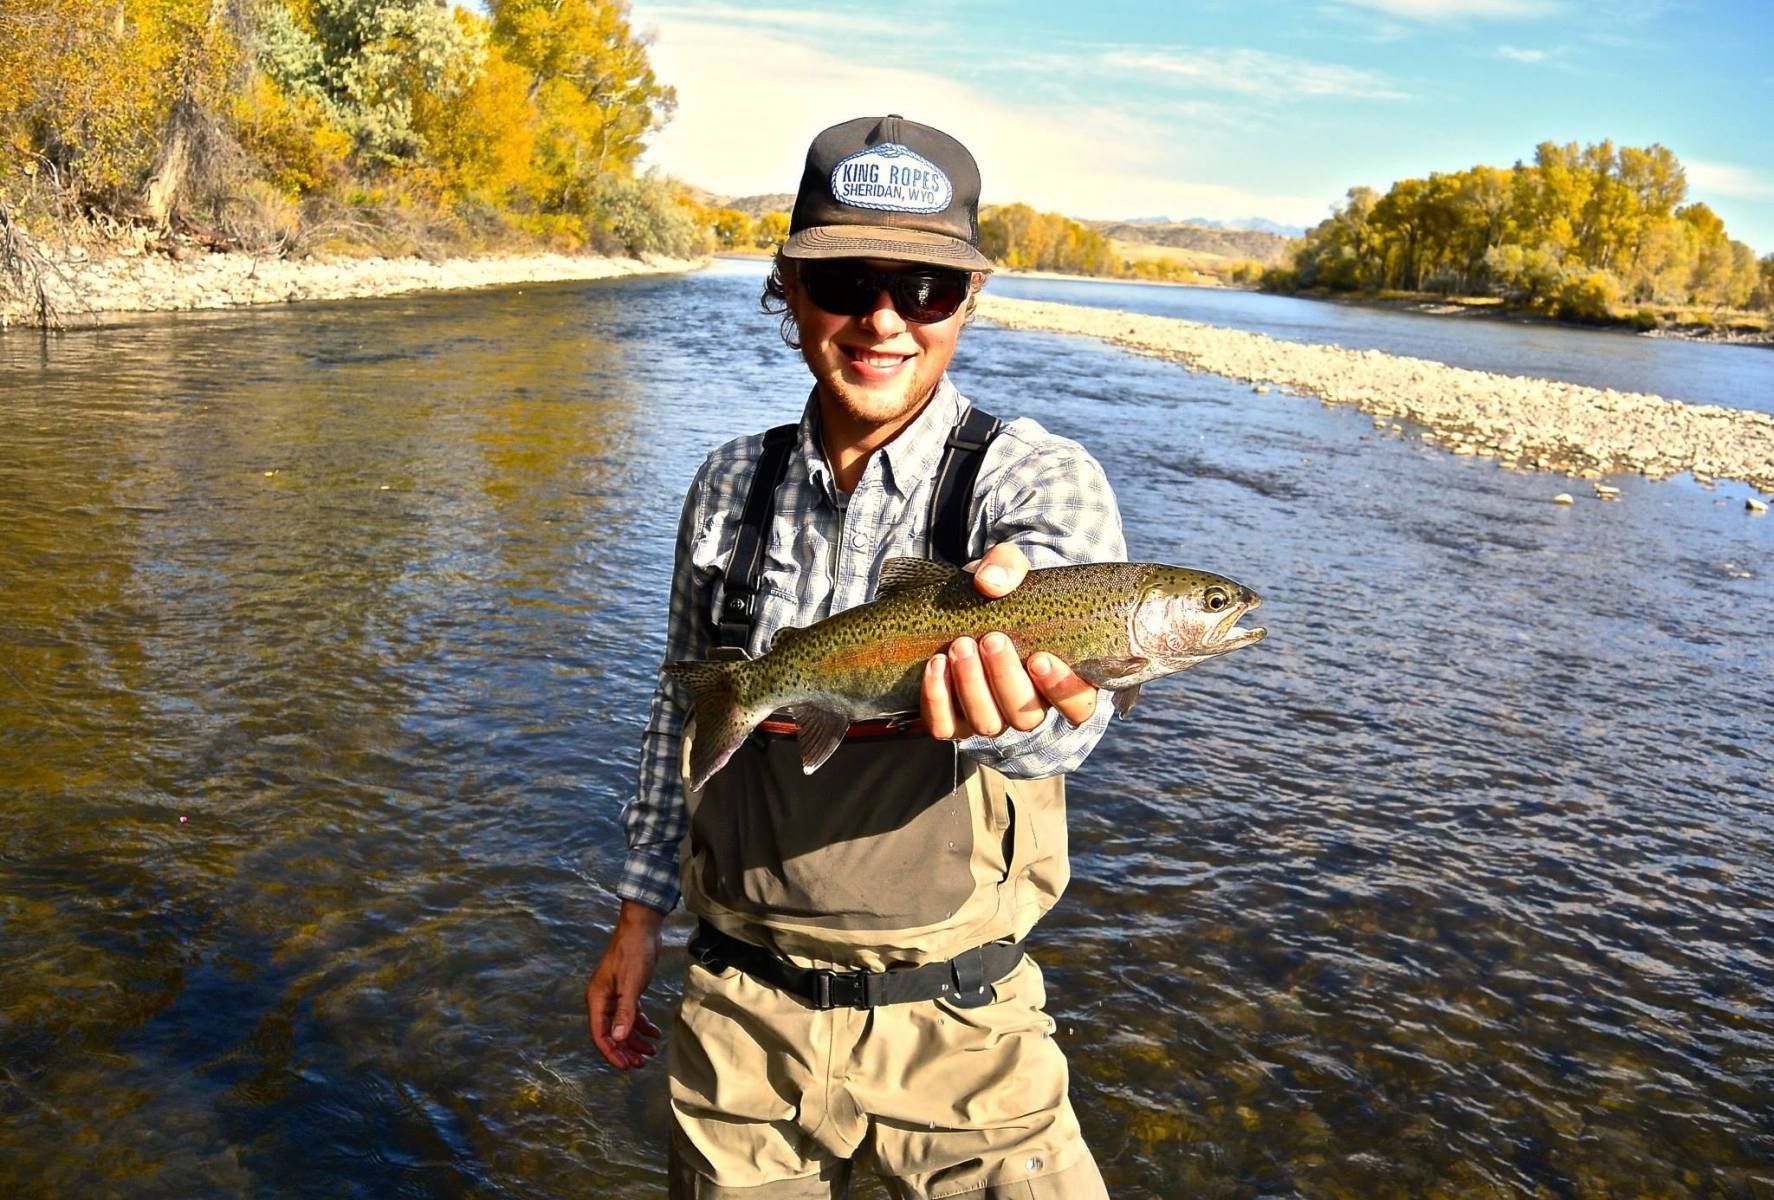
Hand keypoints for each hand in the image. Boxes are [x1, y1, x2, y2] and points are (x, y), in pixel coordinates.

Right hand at [585, 900, 664, 1070]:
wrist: (642, 927)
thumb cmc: (633, 952)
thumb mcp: (631, 983)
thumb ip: (625, 1011)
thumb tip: (618, 1038)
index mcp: (597, 999)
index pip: (600, 1034)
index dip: (612, 1053)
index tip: (626, 1066)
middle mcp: (603, 1000)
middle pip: (611, 1033)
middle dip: (625, 1050)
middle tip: (641, 1064)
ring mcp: (615, 995)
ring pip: (622, 1025)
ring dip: (635, 1039)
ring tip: (651, 1052)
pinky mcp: (627, 990)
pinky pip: (632, 1014)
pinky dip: (642, 1025)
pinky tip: (654, 1033)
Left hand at [921, 542, 1100, 739]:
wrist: (958, 603)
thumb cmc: (999, 593)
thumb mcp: (1009, 569)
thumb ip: (1008, 567)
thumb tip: (990, 583)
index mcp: (1057, 679)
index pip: (1077, 706)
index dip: (1063, 690)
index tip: (1039, 658)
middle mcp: (1026, 707)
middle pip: (1026, 718)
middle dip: (1006, 678)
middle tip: (991, 640)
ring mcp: (989, 717)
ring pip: (988, 724)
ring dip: (972, 686)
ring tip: (960, 646)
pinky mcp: (951, 720)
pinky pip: (945, 726)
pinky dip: (938, 699)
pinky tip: (936, 665)